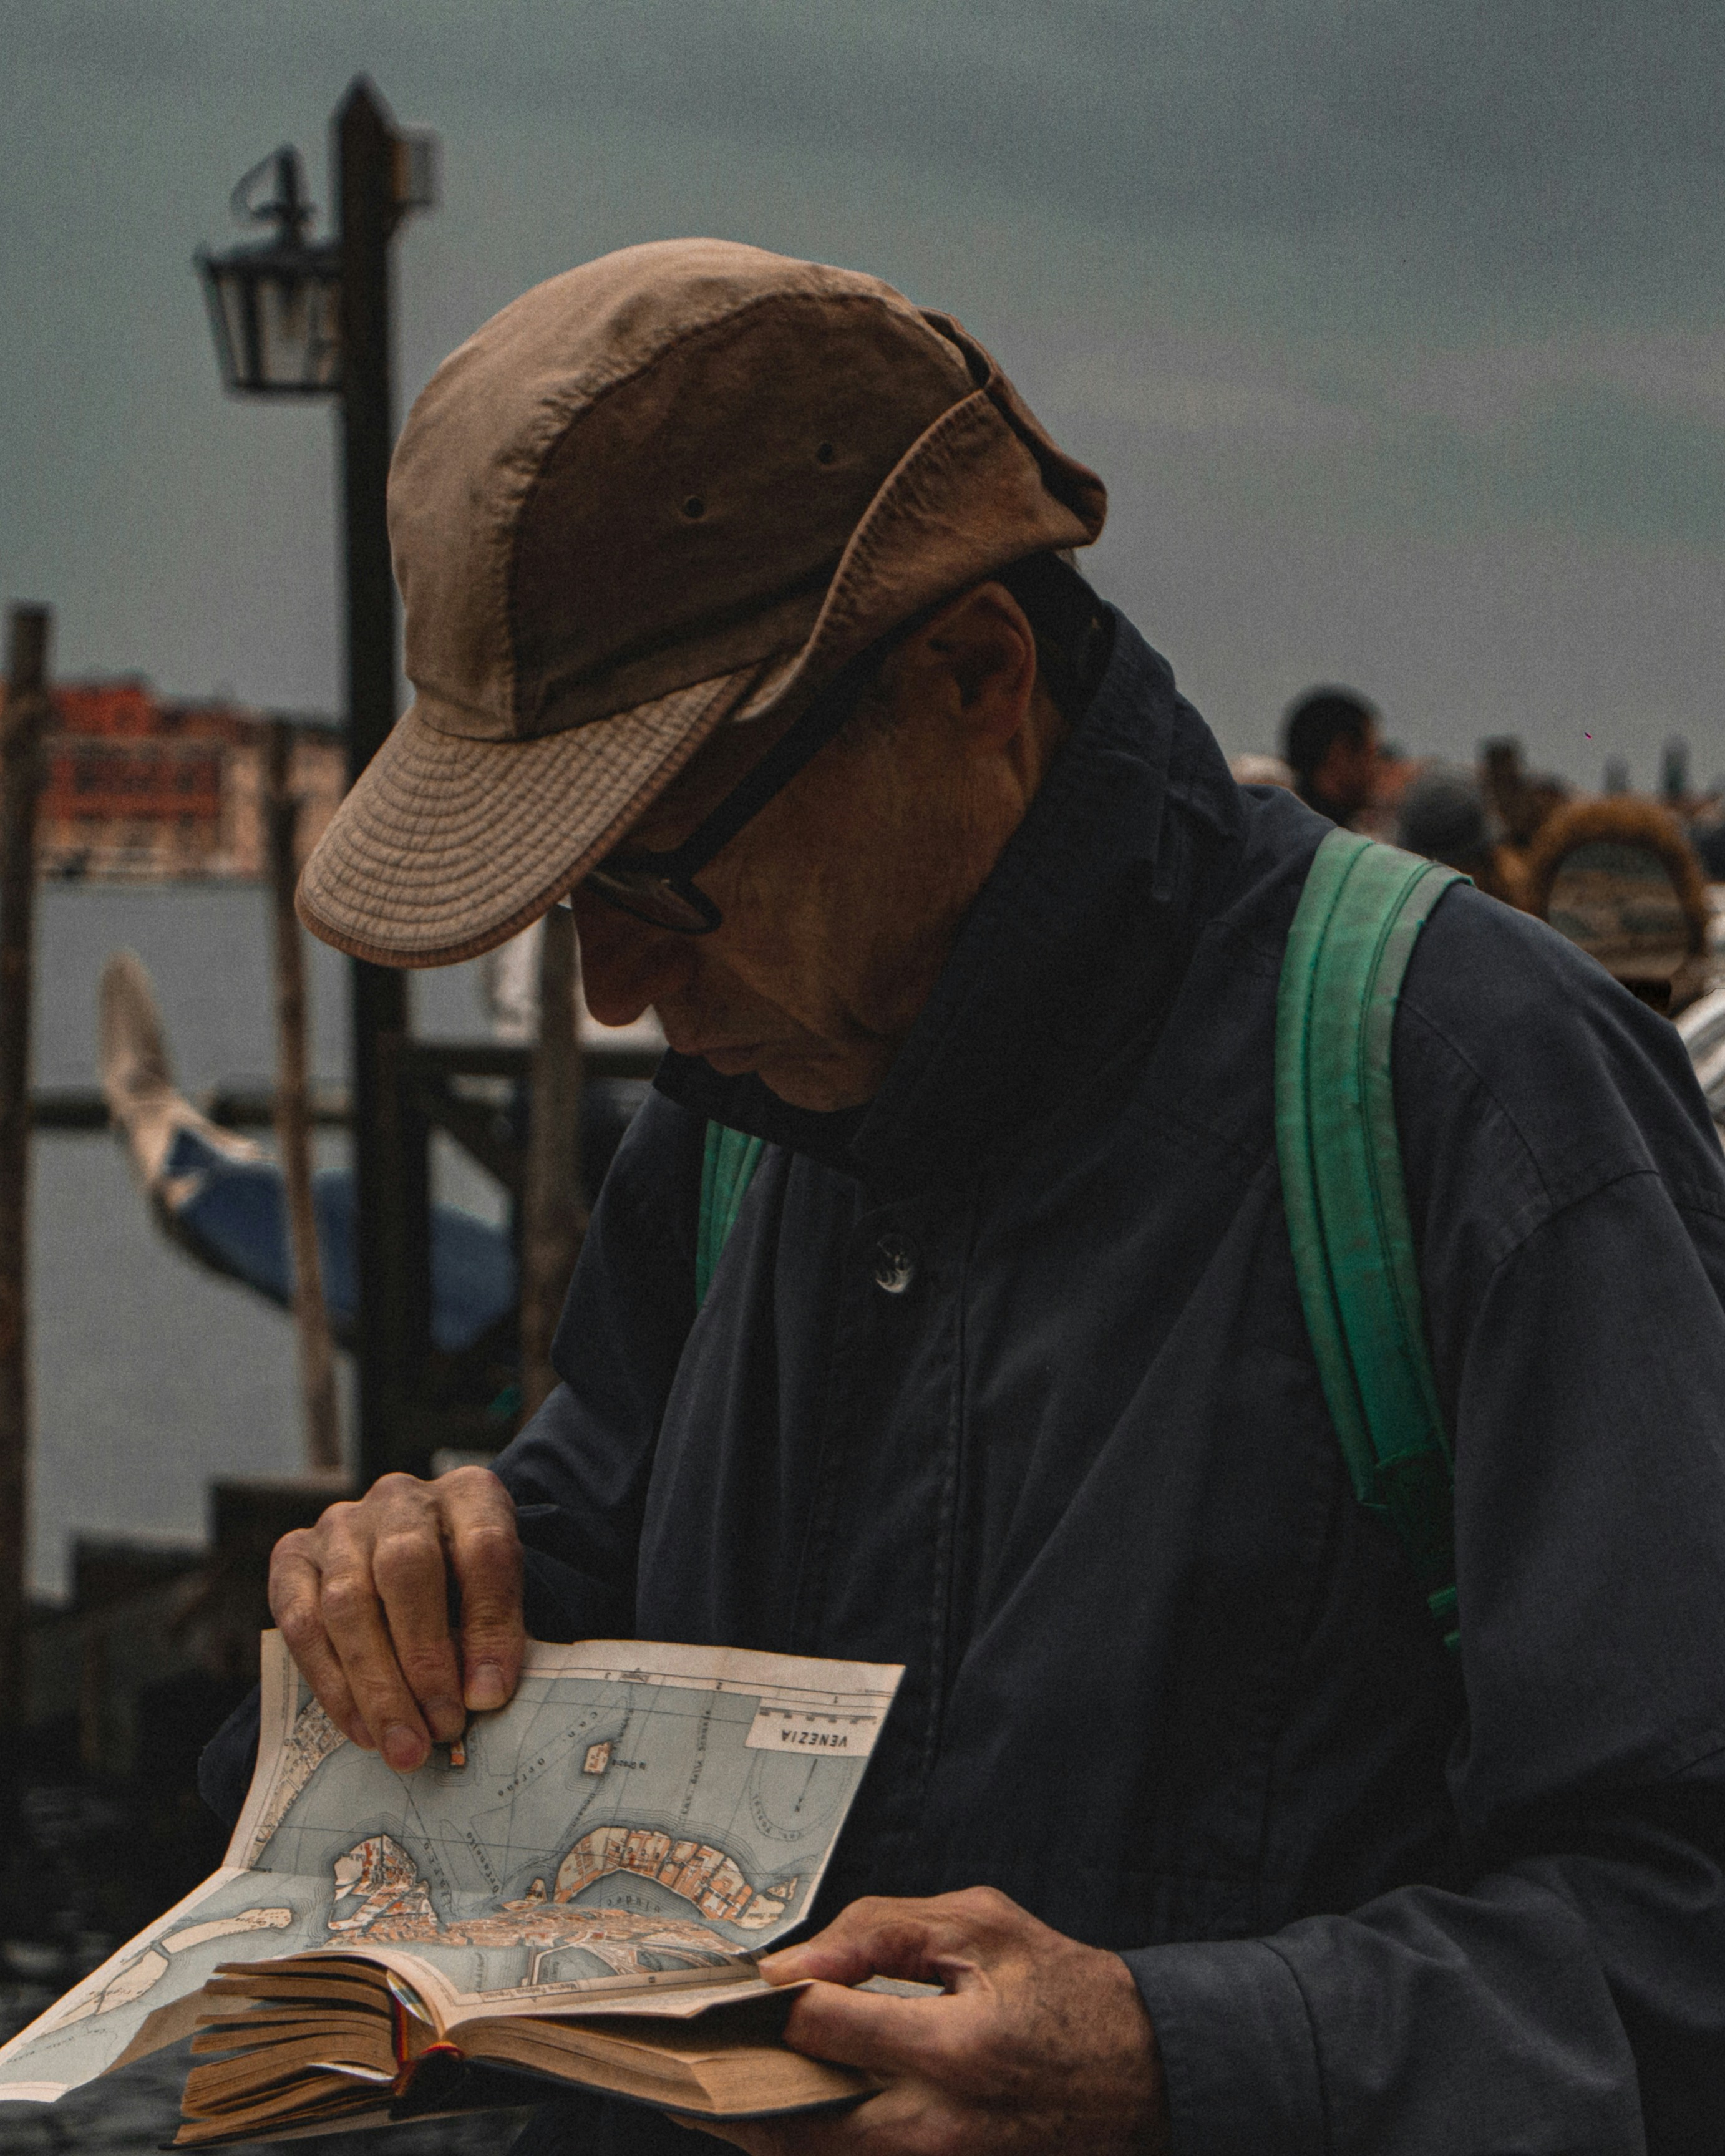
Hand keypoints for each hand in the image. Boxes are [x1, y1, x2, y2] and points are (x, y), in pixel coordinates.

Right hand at [267, 1467, 524, 1772]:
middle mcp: (401, 1499)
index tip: (489, 1695)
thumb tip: (482, 1694)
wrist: (406, 1562)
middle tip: (443, 1728)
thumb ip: (495, 1633)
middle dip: (424, 1659)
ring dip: (376, 1685)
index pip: (484, 1548)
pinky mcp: (293, 1556)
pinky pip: (302, 1622)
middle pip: (406, 1568)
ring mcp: (341, 1524)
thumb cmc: (464, 1587)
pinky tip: (360, 1729)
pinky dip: (332, 1683)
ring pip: (348, 1601)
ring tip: (404, 1744)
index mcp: (469, 1494)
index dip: (488, 1624)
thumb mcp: (499, 1596)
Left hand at [681, 1886, 1166, 2153]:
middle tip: (686, 2056)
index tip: (739, 1986)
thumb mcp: (985, 1926)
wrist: (1149, 2078)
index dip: (768, 2003)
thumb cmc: (1066, 1990)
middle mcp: (937, 2129)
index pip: (820, 2031)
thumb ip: (885, 1928)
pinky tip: (782, 2115)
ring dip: (759, 2129)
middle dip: (732, 2087)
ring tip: (714, 2086)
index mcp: (952, 2049)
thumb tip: (797, 1962)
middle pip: (794, 2125)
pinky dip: (808, 2149)